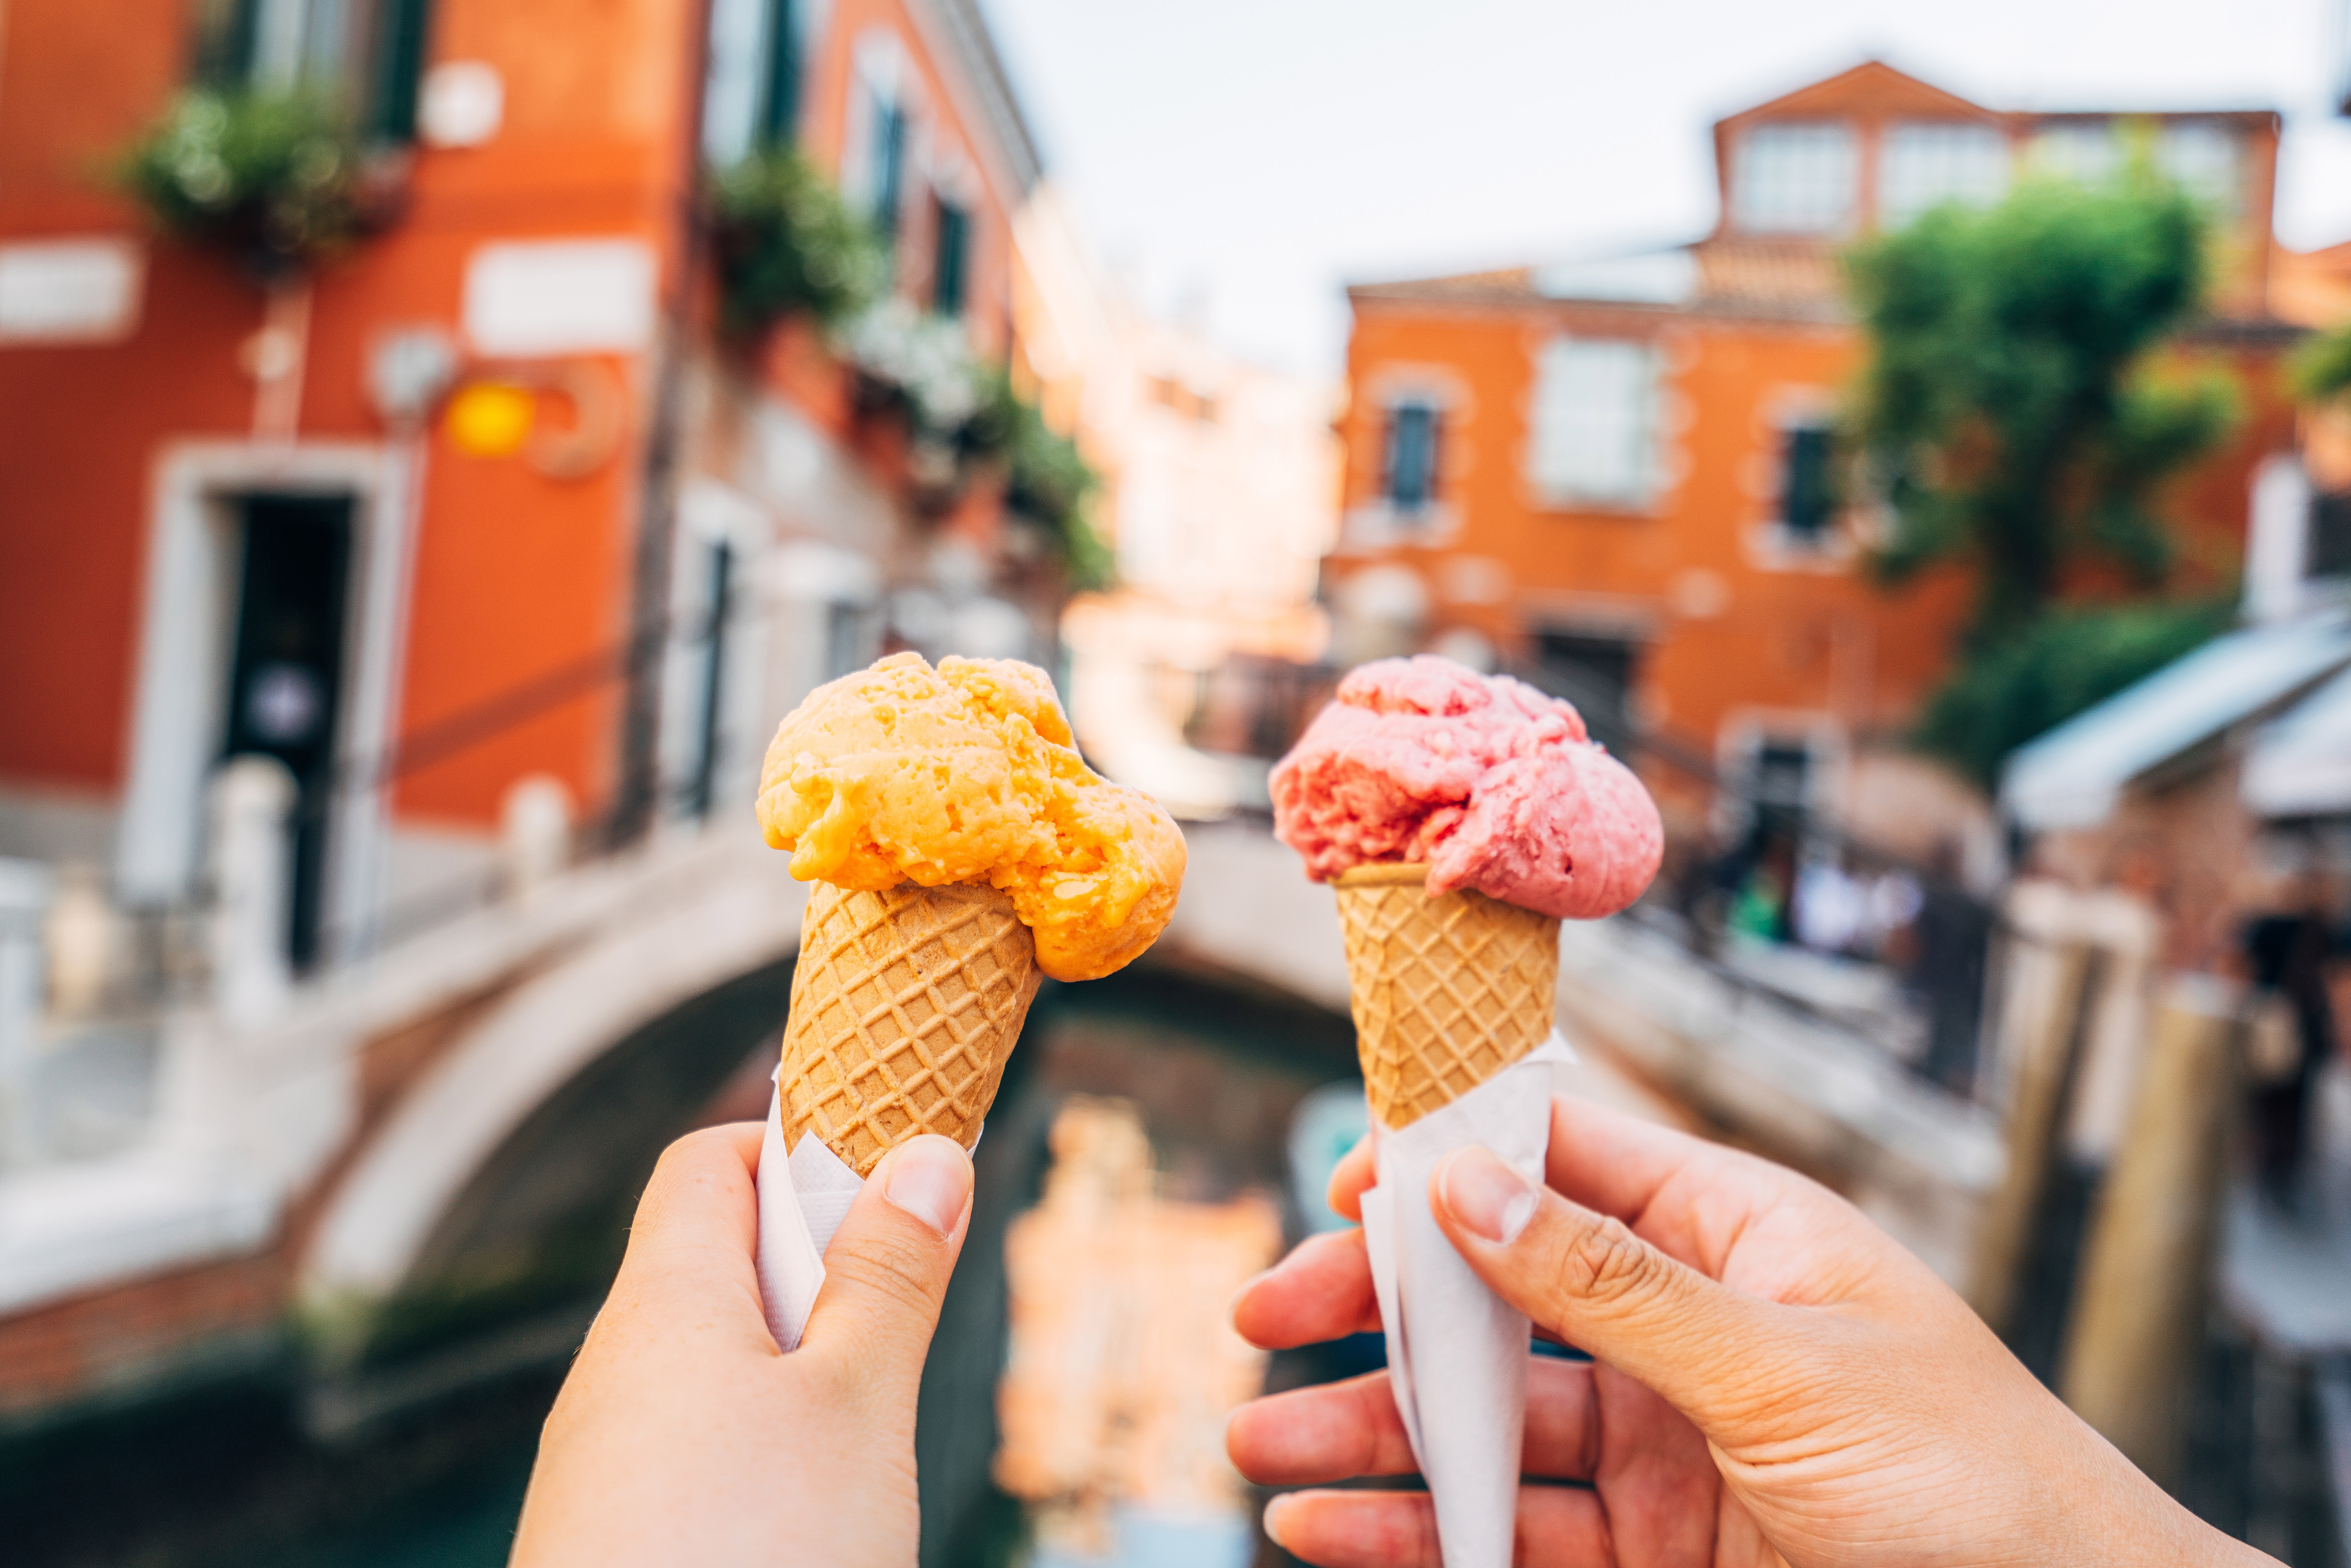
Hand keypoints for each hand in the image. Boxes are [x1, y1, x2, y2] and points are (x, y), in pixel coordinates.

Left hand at [512, 1124, 973, 1567]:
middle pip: (715, 1261)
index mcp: (663, 1306)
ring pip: (712, 1364)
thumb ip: (890, 1278)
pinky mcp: (610, 1534)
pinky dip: (762, 1446)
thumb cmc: (750, 1559)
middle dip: (822, 1274)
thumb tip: (921, 1157)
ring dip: (801, 1371)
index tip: (885, 1177)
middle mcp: (614, 1370)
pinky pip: (692, 1447)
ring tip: (862, 1436)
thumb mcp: (857, 1403)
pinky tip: (811, 1512)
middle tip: (899, 1328)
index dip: (798, 1147)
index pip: (710, 1161)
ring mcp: (603, 1460)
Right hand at [1228, 1095, 2269, 1567]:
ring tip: (1262, 1451)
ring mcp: (1662, 1448)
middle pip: (1498, 1299)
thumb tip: (1470, 1185)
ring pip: (1486, 1425)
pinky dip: (1418, 1531)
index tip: (1350, 1185)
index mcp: (1737, 1240)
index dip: (1452, 1163)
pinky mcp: (1650, 1550)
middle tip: (1262, 1319)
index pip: (1566, 1164)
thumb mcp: (1785, 1365)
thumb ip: (1617, 1284)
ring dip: (1371, 1437)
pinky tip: (1331, 1532)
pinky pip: (1511, 1529)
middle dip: (1378, 1312)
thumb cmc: (1977, 1483)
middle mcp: (1686, 1331)